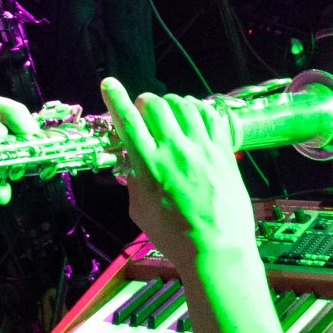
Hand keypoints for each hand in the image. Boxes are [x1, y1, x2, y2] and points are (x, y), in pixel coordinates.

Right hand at [103, 80, 258, 273]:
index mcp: (149, 166)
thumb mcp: (140, 210)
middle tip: (145, 113)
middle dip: (145, 103)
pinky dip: (198, 109)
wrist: (216, 249)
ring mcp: (202, 148)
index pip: (128, 121)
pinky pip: (210, 115)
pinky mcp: (223, 150)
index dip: (116, 98)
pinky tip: (194, 117)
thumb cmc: (174, 236)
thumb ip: (134, 181)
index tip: (109, 84)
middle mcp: (175, 150)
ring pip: (184, 104)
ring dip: (172, 104)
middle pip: (156, 105)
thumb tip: (132, 163)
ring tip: (170, 114)